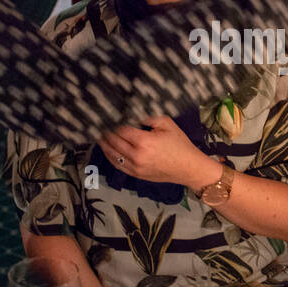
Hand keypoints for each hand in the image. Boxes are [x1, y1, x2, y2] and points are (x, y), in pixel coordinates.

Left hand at [98, 117, 219, 188]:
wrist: (189, 168)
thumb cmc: (180, 144)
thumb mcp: (166, 124)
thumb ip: (148, 116)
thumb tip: (132, 112)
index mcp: (144, 141)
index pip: (121, 129)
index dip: (112, 122)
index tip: (107, 116)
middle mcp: (137, 155)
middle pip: (114, 142)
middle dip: (105, 132)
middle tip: (99, 124)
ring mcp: (135, 167)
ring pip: (113, 155)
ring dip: (104, 145)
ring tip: (99, 136)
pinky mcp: (136, 175)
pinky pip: (118, 165)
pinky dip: (110, 157)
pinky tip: (107, 150)